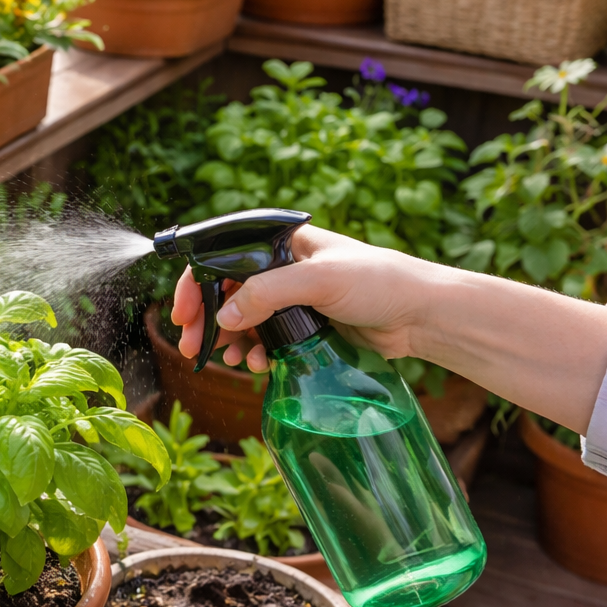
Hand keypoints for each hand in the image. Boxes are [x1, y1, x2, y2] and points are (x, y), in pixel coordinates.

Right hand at [170, 225, 438, 371]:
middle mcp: (281, 267)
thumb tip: (223, 318)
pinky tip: (256, 364)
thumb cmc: (379, 282)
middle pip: (225, 291)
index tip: (183, 315)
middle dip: (207, 320)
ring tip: (230, 360)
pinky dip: (253, 352)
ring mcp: (292, 298)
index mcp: (280, 242)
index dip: (195, 284)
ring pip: (242, 319)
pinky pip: (264, 339)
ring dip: (230, 341)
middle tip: (194, 347)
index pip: (221, 257)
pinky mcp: (303, 326)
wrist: (423, 315)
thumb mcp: (318, 280)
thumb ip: (266, 293)